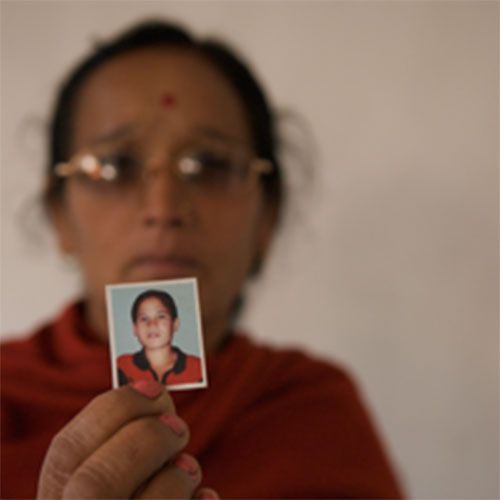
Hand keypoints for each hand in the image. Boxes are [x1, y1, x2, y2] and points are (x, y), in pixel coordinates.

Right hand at [37, 380, 212, 498]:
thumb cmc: (132, 496)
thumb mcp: (113, 474)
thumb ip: (122, 443)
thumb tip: (158, 394)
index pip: (66, 451)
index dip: (114, 409)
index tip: (155, 389)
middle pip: (94, 484)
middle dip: (146, 439)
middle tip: (178, 426)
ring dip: (176, 478)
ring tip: (188, 469)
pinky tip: (204, 499)